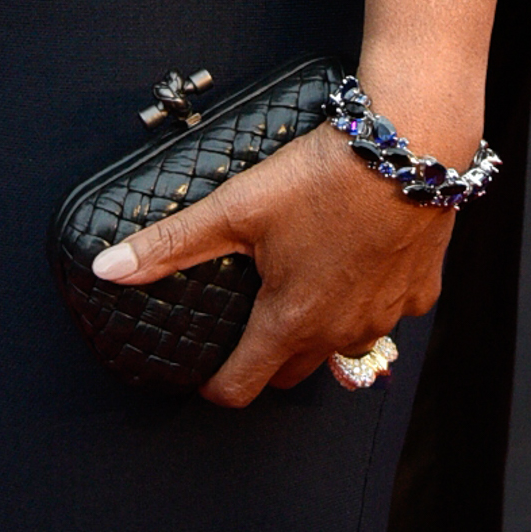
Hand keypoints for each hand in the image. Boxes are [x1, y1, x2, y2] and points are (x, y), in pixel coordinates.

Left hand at [88, 0, 495, 404]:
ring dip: (323, 328)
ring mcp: (384, 315)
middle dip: (267, 358)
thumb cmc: (322, 178)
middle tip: (250, 327)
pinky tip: (361, 261)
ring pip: (346, 344)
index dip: (216, 385)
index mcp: (289, 321)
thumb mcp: (236, 207)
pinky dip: (373, 297)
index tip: (206, 378)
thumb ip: (172, 243)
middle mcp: (338, 332)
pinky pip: (391, 310)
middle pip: (293, 370)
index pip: (242, 385)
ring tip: (305, 288)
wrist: (408, 146)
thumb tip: (109, 268)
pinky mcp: (421, 290)